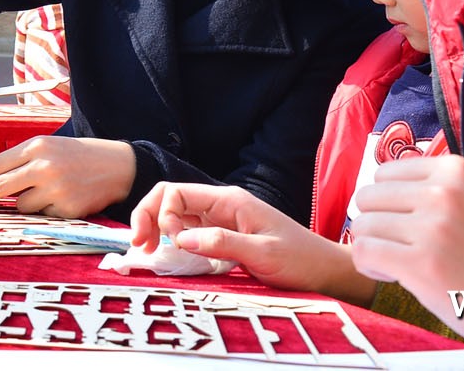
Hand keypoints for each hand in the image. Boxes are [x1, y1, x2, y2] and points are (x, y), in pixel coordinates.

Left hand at [0, 135, 136, 217]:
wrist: (115, 166)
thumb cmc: (76, 156)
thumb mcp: (48, 146)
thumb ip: (21, 159)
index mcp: (37, 146)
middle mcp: (44, 166)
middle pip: (1, 186)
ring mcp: (56, 189)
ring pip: (21, 205)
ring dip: (24, 203)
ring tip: (43, 192)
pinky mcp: (67, 209)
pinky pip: (42, 215)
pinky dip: (46, 211)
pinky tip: (61, 199)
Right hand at [130, 181, 373, 301]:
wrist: (324, 271)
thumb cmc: (299, 259)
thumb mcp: (263, 252)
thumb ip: (222, 243)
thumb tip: (180, 237)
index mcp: (229, 200)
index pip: (177, 192)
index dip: (162, 214)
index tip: (168, 242)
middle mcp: (220, 206)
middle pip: (169, 199)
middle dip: (148, 217)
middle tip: (139, 246)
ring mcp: (219, 221)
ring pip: (175, 216)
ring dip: (155, 229)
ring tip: (147, 252)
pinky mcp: (221, 237)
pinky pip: (187, 233)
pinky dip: (170, 242)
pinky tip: (167, 257)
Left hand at [349, 156, 463, 334]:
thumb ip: (433, 188)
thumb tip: (375, 184)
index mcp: (456, 170)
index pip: (384, 173)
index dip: (388, 203)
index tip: (409, 226)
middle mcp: (443, 192)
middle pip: (368, 198)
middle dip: (378, 225)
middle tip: (405, 248)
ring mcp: (432, 227)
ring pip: (362, 226)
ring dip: (375, 248)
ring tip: (404, 264)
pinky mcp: (421, 264)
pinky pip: (363, 252)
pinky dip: (369, 266)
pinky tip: (395, 276)